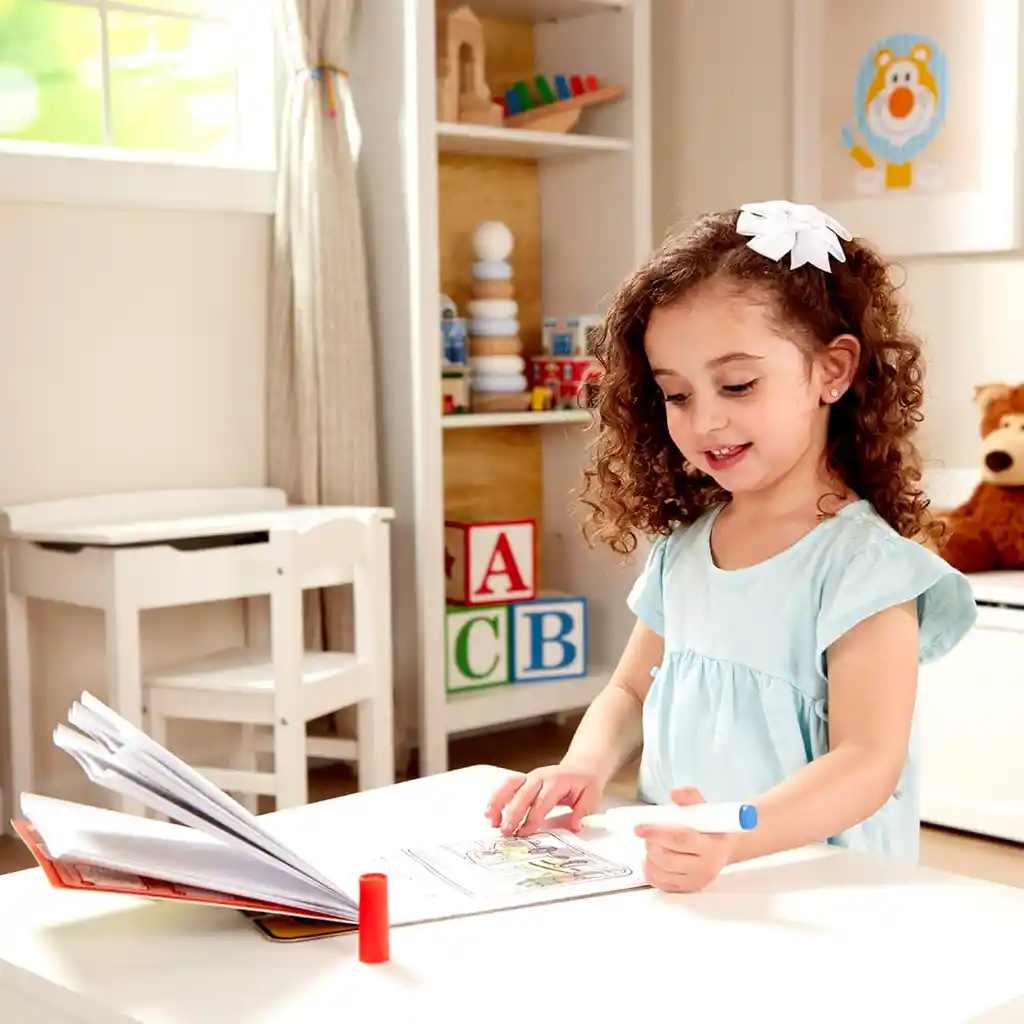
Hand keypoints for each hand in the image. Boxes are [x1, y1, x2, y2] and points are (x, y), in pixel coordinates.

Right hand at [485, 763, 604, 836]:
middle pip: (523, 794)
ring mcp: (531, 776)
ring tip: (491, 820)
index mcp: (558, 781)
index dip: (532, 818)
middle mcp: (541, 777)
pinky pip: (507, 785)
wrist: (582, 766)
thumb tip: (575, 826)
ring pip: (510, 785)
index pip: (542, 801)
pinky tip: (490, 812)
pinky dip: (496, 797)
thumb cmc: (586, 785)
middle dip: (513, 813)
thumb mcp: (592, 798)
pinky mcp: (524, 780)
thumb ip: (582, 812)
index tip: (523, 833)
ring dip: (499, 802)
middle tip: (505, 832)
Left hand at [635, 787, 736, 893]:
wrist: (727, 848)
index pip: (679, 840)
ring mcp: (697, 881)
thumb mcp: (705, 808)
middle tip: (647, 835)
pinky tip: (650, 862)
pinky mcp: (689, 889)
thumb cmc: (712, 827)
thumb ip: (690, 797)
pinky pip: (663, 886)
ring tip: (651, 846)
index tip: (640, 828)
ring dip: (649, 859)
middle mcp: (705, 867)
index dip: (657, 833)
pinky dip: (651, 873)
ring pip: (662, 873)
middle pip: (668, 859)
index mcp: (711, 846)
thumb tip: (675, 793)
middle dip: (651, 845)